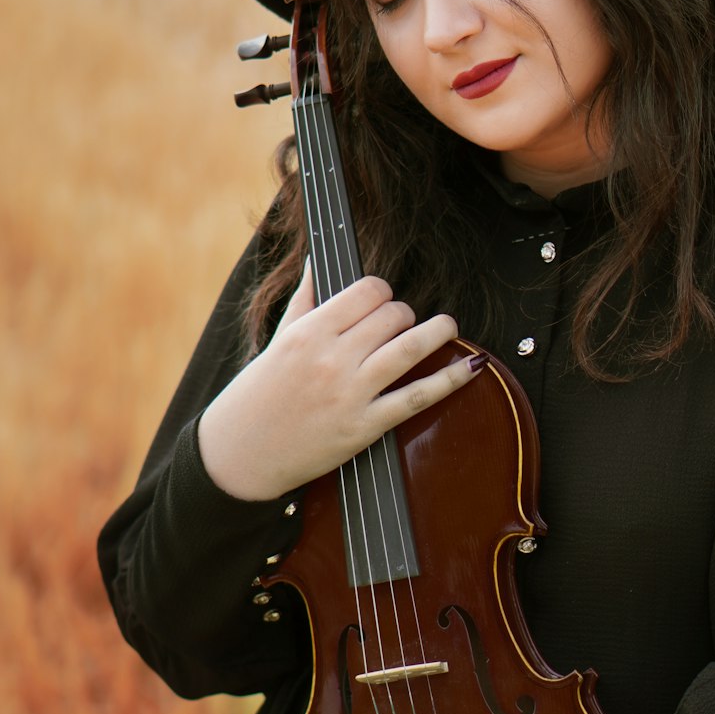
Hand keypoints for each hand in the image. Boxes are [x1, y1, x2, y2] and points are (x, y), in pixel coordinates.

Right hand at [198, 265, 480, 500]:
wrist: (242, 453)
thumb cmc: (258, 394)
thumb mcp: (279, 339)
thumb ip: (304, 298)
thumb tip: (316, 261)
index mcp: (310, 332)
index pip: (366, 291)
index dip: (381, 292)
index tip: (382, 301)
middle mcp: (332, 359)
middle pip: (392, 315)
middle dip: (403, 314)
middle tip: (402, 323)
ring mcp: (351, 393)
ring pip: (410, 347)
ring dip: (439, 331)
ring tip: (448, 326)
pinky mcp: (365, 427)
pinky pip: (418, 397)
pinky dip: (451, 380)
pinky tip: (473, 366)